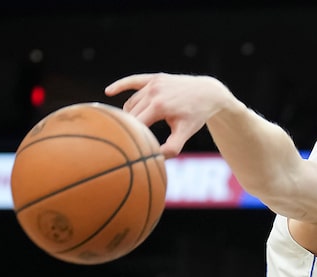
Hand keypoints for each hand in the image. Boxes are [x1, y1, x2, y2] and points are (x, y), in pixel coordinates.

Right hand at [105, 73, 231, 158]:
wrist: (208, 93)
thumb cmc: (196, 115)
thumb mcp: (186, 133)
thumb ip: (171, 148)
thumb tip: (154, 158)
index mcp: (159, 106)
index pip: (136, 124)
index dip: (131, 135)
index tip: (125, 146)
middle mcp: (153, 92)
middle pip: (131, 114)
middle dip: (129, 127)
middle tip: (124, 140)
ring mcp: (153, 83)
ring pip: (132, 102)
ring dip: (130, 115)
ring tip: (132, 128)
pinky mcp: (153, 77)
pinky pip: (132, 81)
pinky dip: (120, 86)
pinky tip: (108, 92)